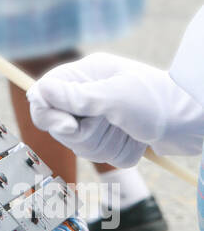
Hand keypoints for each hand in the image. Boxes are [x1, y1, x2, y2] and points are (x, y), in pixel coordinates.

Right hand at [27, 52, 203, 166]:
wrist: (195, 121)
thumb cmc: (158, 101)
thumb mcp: (115, 97)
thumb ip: (76, 97)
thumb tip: (41, 90)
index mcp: (87, 75)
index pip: (45, 93)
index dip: (48, 112)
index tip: (69, 124)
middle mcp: (90, 95)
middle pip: (61, 125)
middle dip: (86, 133)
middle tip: (111, 124)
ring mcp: (103, 117)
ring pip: (81, 144)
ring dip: (106, 144)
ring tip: (130, 132)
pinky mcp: (115, 136)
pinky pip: (102, 155)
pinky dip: (120, 152)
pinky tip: (138, 141)